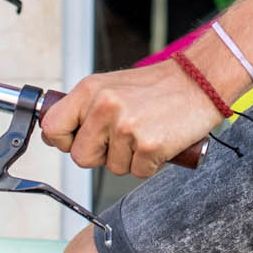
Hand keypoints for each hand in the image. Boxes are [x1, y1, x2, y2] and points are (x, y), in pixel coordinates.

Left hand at [38, 63, 222, 178]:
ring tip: (145, 132)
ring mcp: (126, 127)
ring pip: (113, 168)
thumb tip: (56, 135)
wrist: (199, 81)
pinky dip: (150, 163)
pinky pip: (138, 172)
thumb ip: (84, 108)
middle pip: (81, 157)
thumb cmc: (157, 87)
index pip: (52, 127)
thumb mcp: (111, 86)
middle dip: (101, 155)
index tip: (75, 141)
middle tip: (122, 138)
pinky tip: (159, 140)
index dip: (63, 141)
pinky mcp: (149, 145)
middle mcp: (104, 107)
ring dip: (129, 158)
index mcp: (90, 90)